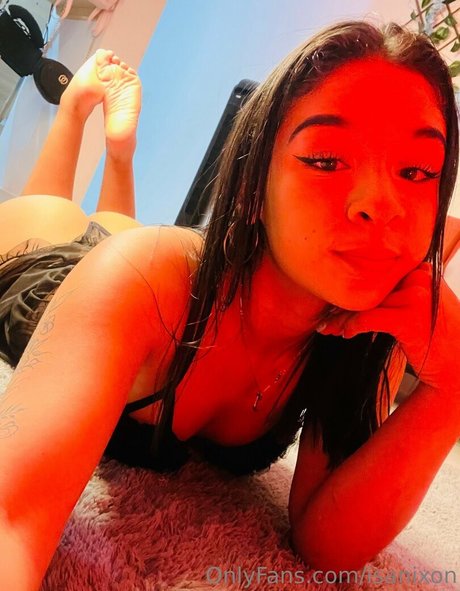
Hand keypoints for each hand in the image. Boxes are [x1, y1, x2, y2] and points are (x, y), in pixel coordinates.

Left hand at [316, 262, 459, 392]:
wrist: (459, 369)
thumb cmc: (438, 339)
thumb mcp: (423, 304)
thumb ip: (401, 289)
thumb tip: (360, 289)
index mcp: (422, 270)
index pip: (377, 272)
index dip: (353, 286)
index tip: (335, 300)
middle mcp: (421, 278)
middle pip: (369, 286)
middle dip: (343, 303)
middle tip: (326, 317)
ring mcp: (417, 297)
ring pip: (364, 302)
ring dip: (341, 318)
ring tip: (329, 328)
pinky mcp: (410, 318)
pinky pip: (368, 318)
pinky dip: (351, 326)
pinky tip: (346, 334)